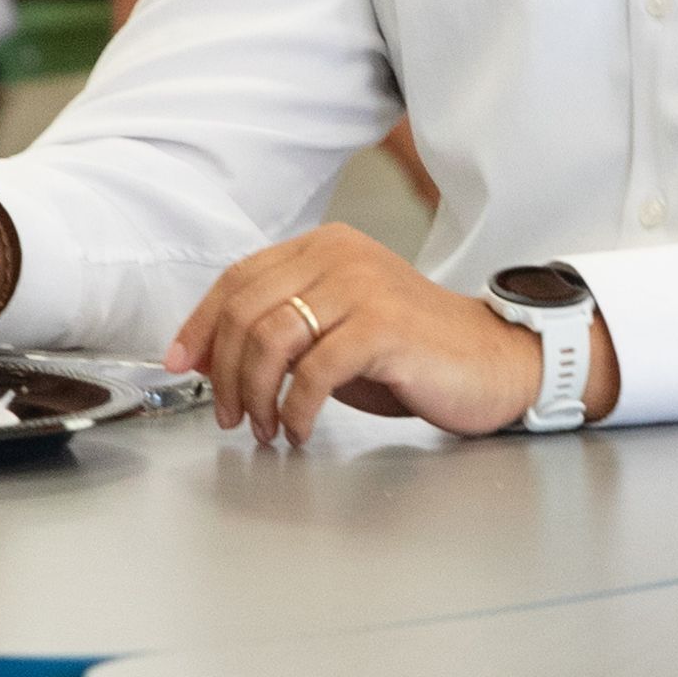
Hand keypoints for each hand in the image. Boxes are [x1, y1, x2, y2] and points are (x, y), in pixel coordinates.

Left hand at [167, 222, 549, 449]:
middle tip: (230, 414)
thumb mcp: (336, 330)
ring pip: (272, 337)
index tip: (182, 363)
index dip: (201, 324)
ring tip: (264, 427)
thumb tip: (213, 358)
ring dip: (256, 394)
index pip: (238, 277)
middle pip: (247, 309)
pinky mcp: (384, 325)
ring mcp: (363, 286)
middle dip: (226, 371)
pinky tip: (299, 430)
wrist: (495, 362)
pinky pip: (314, 371)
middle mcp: (340, 255)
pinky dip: (295, 409)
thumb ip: (282, 331)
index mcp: (324, 246)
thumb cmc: (413, 354)